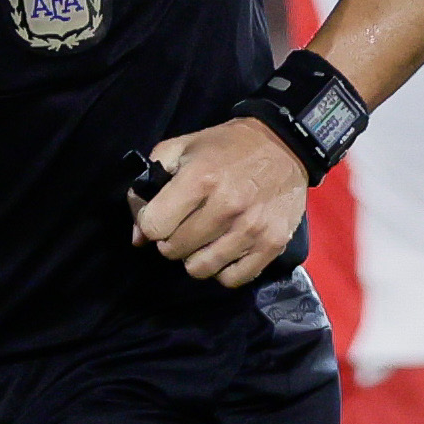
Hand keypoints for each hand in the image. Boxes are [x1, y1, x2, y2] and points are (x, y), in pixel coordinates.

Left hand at [133, 117, 308, 285]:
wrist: (285, 145)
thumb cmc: (226, 146)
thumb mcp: (181, 148)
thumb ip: (150, 184)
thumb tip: (138, 236)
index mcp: (200, 180)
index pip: (154, 227)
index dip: (150, 224)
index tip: (159, 217)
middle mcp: (226, 207)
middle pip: (174, 250)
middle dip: (170, 240)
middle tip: (183, 226)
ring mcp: (252, 229)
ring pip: (200, 269)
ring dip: (194, 257)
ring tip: (203, 240)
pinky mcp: (273, 244)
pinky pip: (233, 279)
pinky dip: (223, 270)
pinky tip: (223, 251)